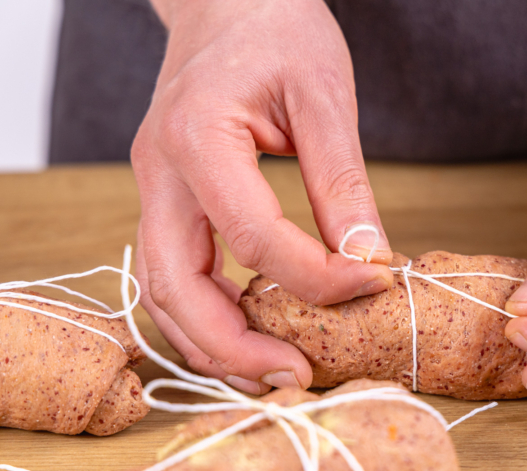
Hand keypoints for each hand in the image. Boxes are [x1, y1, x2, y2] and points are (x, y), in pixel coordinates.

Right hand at [133, 0, 393, 393]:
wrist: (229, 0)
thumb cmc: (276, 28)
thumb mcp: (323, 95)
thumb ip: (342, 182)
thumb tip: (366, 259)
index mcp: (196, 138)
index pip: (254, 237)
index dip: (317, 278)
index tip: (373, 286)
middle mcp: (158, 172)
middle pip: (175, 287)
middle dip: (234, 347)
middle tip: (295, 377)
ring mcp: (154, 189)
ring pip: (161, 291)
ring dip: (211, 342)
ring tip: (270, 371)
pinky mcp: (167, 199)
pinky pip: (171, 273)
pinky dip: (206, 314)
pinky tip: (249, 331)